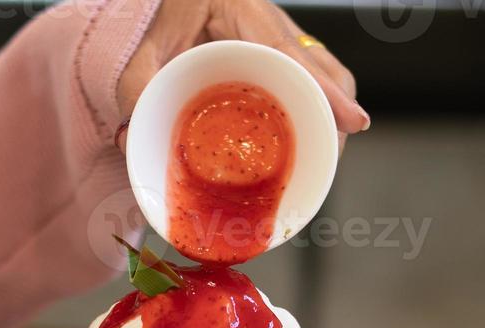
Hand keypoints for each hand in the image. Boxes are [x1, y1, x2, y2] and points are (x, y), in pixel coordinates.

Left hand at [117, 0, 366, 142]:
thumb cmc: (167, 6)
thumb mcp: (146, 44)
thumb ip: (137, 84)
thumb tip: (129, 139)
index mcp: (245, 12)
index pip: (295, 56)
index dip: (327, 93)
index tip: (355, 122)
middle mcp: (273, 22)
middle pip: (324, 68)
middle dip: (337, 112)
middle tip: (332, 156)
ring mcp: (283, 33)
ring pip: (326, 71)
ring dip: (330, 111)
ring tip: (322, 153)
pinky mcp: (281, 47)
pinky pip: (313, 73)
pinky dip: (317, 103)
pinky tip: (307, 132)